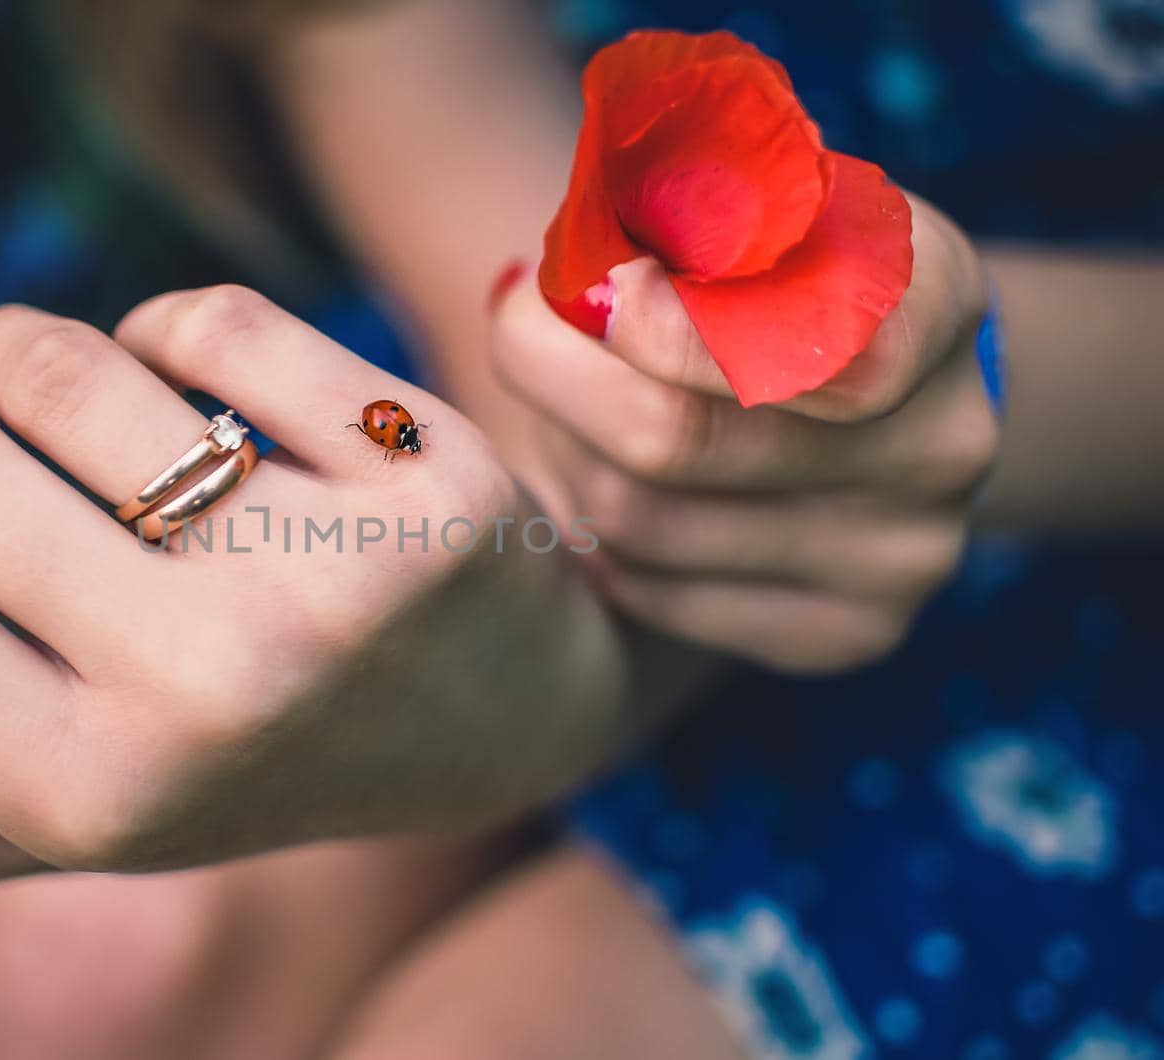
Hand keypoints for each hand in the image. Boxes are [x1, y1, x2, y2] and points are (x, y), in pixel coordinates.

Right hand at [0, 287, 627, 876]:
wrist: (487, 719)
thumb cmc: (228, 759)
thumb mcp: (49, 809)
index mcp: (84, 792)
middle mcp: (206, 694)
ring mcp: (331, 580)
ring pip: (64, 362)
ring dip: (11, 348)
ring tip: (28, 384)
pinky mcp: (424, 478)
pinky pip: (210, 322)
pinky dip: (164, 331)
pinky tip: (182, 386)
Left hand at [488, 196, 998, 671]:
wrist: (871, 391)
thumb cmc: (779, 273)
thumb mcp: (757, 206)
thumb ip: (685, 213)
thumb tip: (582, 272)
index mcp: (935, 302)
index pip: (808, 339)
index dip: (674, 329)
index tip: (594, 290)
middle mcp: (943, 442)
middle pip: (676, 438)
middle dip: (554, 372)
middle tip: (518, 321)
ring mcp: (902, 556)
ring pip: (640, 519)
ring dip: (561, 447)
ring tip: (559, 398)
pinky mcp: (847, 634)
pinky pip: (648, 589)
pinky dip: (591, 530)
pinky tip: (596, 475)